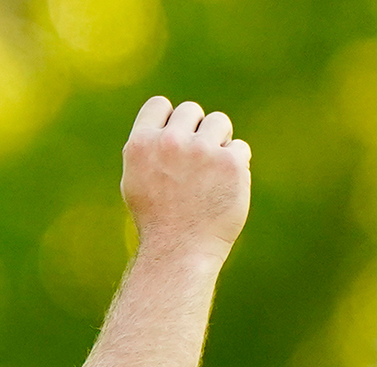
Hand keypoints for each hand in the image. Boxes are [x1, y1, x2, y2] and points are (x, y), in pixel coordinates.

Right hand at [120, 97, 250, 263]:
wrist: (180, 251)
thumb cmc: (157, 219)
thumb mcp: (136, 180)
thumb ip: (149, 148)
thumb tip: (169, 122)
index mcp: (140, 144)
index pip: (159, 105)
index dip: (169, 120)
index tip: (174, 143)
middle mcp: (169, 142)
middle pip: (191, 110)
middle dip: (196, 132)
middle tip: (194, 165)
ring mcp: (201, 150)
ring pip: (220, 122)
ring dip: (219, 142)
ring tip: (211, 174)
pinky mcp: (230, 162)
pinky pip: (240, 148)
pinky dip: (236, 166)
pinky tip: (224, 188)